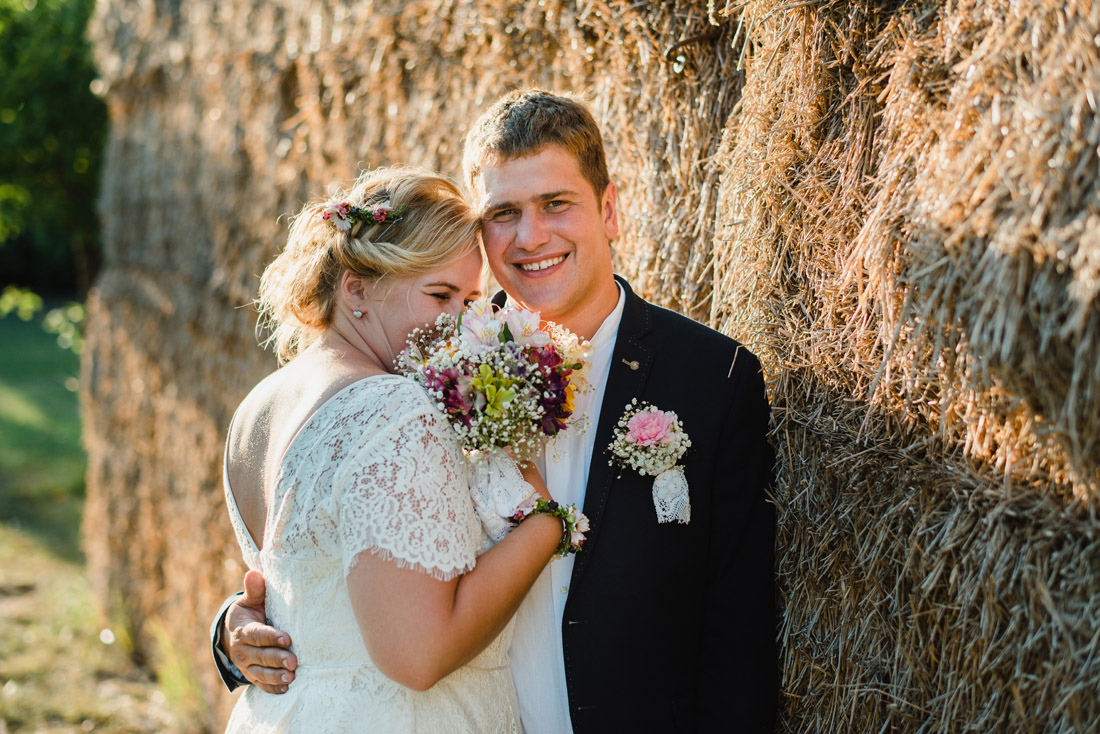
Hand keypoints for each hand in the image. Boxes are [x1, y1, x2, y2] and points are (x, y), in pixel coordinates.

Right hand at [223, 570, 296, 692]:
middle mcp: (243, 651)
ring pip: (260, 673)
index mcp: (244, 630)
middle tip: (294, 661)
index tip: (287, 638)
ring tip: (291, 677)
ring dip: (276, 676)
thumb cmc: (250, 613)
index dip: (271, 637)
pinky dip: (272, 688)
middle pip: (261, 656)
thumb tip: (254, 574)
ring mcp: (247, 666)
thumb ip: (255, 590)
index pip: (257, 635)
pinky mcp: (252, 676)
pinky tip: (286, 688)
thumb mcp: (250, 601)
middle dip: (277, 659)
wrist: (235, 634)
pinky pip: (261, 684)